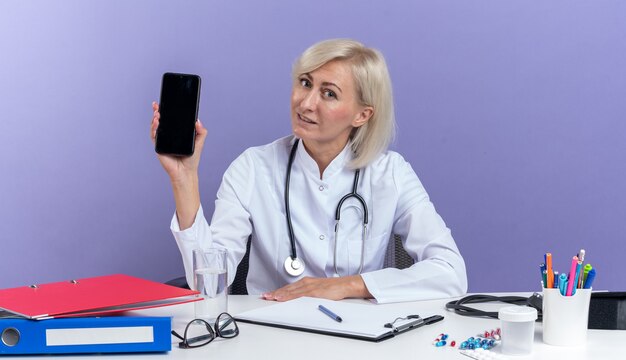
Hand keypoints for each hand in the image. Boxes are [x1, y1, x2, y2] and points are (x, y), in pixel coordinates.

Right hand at [150, 101, 206, 228]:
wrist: (186, 172)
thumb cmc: (192, 159)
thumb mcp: (200, 142)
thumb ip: (201, 132)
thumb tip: (197, 120)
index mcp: (176, 133)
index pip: (170, 120)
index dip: (165, 111)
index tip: (163, 103)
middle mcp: (168, 136)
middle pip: (160, 121)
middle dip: (157, 112)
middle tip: (157, 106)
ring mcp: (162, 141)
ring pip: (155, 127)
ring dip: (154, 119)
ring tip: (158, 114)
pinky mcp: (158, 147)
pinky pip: (154, 136)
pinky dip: (154, 129)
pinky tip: (156, 124)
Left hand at [261, 275, 371, 301]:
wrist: (346, 285)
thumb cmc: (335, 288)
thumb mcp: (319, 291)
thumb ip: (309, 295)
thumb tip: (300, 301)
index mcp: (307, 283)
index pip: (289, 288)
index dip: (278, 291)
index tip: (270, 294)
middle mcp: (306, 283)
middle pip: (287, 289)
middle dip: (275, 292)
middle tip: (264, 296)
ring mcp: (309, 287)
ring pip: (290, 291)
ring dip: (279, 294)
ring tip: (269, 298)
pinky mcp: (314, 292)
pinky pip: (298, 295)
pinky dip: (289, 296)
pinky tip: (282, 298)